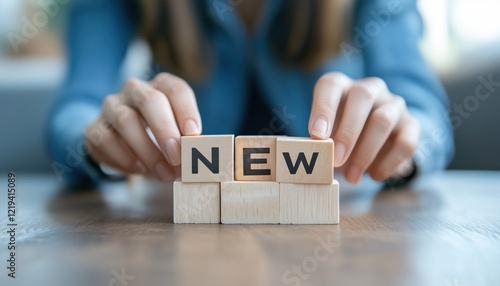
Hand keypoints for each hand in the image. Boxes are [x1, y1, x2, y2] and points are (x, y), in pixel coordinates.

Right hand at [84, 73, 201, 180]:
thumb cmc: (159, 139)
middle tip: (176, 156)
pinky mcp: (94, 127)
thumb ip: (187, 144)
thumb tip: (197, 159)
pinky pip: (104, 139)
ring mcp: (112, 106)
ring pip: (125, 120)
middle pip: (149, 100)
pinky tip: (138, 169)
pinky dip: (123, 157)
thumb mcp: (177, 138)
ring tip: (162, 173)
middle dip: (165, 129)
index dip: (186, 110)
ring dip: (146, 150)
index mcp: (161, 87)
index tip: (194, 134)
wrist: (122, 144)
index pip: (175, 90)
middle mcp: (135, 90)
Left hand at [308, 72, 419, 183]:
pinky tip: (374, 176)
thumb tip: (311, 155)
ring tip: (352, 177)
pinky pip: (405, 141)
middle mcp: (369, 89)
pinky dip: (389, 162)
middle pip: (362, 96)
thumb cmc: (339, 137)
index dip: (323, 108)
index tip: (316, 135)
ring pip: (383, 119)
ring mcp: (393, 104)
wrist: (374, 144)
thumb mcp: (325, 137)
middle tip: (336, 160)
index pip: (331, 85)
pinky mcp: (411, 124)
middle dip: (347, 131)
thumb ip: (319, 142)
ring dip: (366, 152)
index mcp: (341, 87)